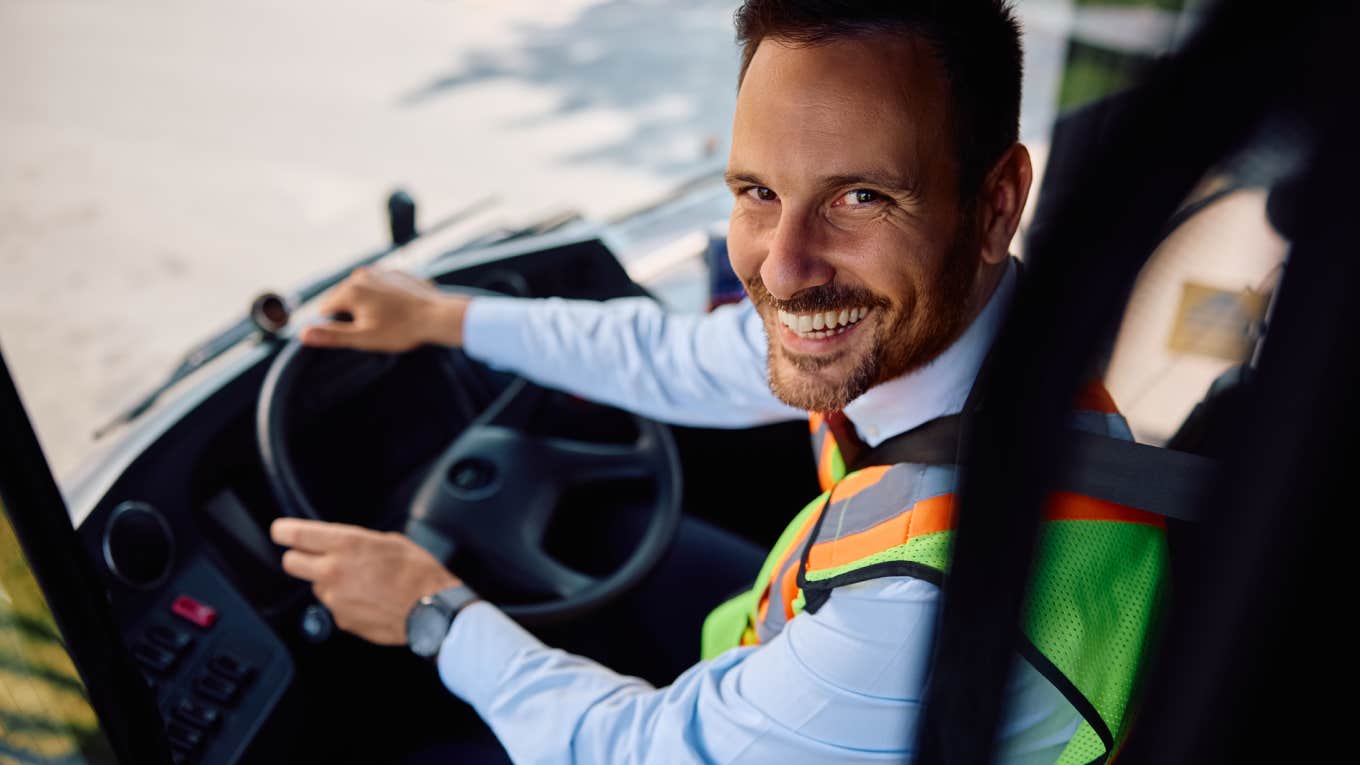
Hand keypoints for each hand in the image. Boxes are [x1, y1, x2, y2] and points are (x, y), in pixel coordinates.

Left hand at [271, 518, 460, 645]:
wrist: (432, 610)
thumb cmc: (418, 573)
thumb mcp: (390, 541)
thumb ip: (358, 542)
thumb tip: (346, 544)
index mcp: (345, 545)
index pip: (294, 534)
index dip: (284, 531)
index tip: (283, 532)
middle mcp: (333, 571)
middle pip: (291, 563)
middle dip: (300, 558)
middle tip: (316, 556)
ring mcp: (334, 599)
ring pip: (316, 586)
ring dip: (330, 583)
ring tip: (360, 582)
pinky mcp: (341, 620)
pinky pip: (334, 607)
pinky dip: (346, 603)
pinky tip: (369, 599)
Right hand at [300, 267, 469, 351]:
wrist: (438, 316)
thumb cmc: (401, 330)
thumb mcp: (364, 338)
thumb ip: (332, 334)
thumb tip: (302, 333)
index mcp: (350, 290)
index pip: (325, 309)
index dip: (335, 325)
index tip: (354, 335)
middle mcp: (361, 274)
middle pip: (343, 298)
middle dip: (351, 314)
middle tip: (373, 329)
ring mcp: (380, 271)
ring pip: (361, 291)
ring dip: (366, 305)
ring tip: (386, 320)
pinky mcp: (395, 273)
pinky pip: (379, 287)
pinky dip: (382, 298)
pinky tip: (396, 310)